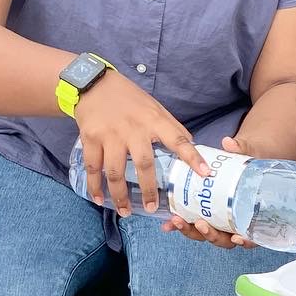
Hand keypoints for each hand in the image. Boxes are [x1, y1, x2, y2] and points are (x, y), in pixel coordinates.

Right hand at [73, 71, 210, 217]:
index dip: (192, 156)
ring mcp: (110, 135)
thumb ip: (171, 127)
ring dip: (120, 195)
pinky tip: (99, 199)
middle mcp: (133, 129)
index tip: (204, 173)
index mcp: (154, 120)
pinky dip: (95, 186)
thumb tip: (191, 143)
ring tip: (125, 211)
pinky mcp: (90, 138)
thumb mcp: (155, 107)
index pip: (178, 139)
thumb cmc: (130, 99)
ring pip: (115, 171)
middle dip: (148, 189)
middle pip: (144, 164)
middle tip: (153, 208)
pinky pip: (93, 167)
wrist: (95, 84)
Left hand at [164, 136, 255, 249]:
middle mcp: (235, 224)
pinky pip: (193, 224)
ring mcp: (219, 222)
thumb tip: (229, 143)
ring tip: (177, 220)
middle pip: (225, 240)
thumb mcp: (249, 155)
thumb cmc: (250, 162)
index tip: (237, 237)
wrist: (242, 160)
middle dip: (211, 235)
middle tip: (200, 223)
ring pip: (206, 235)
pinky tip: (168, 223)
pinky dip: (181, 225)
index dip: (247, 241)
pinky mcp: (205, 216)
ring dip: (190, 231)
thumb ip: (240, 150)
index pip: (253, 236)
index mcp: (252, 215)